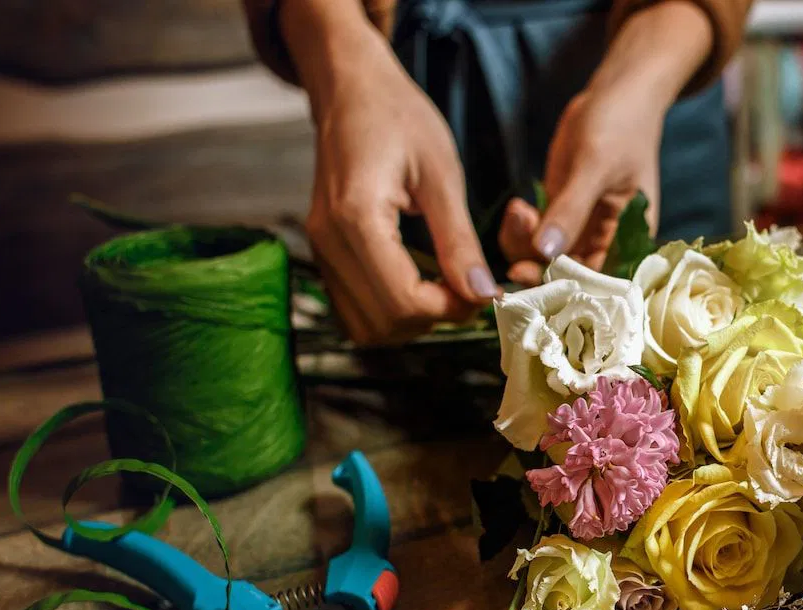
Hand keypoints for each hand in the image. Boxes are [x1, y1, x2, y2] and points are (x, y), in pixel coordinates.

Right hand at [283, 0, 499, 344]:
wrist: (351, 89)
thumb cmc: (398, 117)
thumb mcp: (442, 175)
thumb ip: (459, 241)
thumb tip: (481, 294)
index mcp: (357, 218)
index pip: (403, 302)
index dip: (449, 309)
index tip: (481, 292)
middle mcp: (329, 241)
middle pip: (384, 323)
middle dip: (432, 319)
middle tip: (467, 292)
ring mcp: (320, 250)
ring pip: (364, 327)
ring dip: (410, 323)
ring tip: (443, 290)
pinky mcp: (323, 254)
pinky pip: (353, 309)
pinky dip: (389, 312)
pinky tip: (418, 285)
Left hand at [498, 89, 661, 284]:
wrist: (617, 93)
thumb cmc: (620, 126)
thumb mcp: (596, 166)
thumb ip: (571, 210)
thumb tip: (545, 251)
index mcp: (632, 241)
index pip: (600, 283)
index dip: (566, 289)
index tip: (530, 279)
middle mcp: (607, 243)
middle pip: (568, 277)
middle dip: (537, 268)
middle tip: (514, 251)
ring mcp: (581, 230)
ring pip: (545, 259)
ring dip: (524, 245)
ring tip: (519, 210)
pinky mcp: (560, 215)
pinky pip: (535, 238)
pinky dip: (521, 229)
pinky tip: (519, 207)